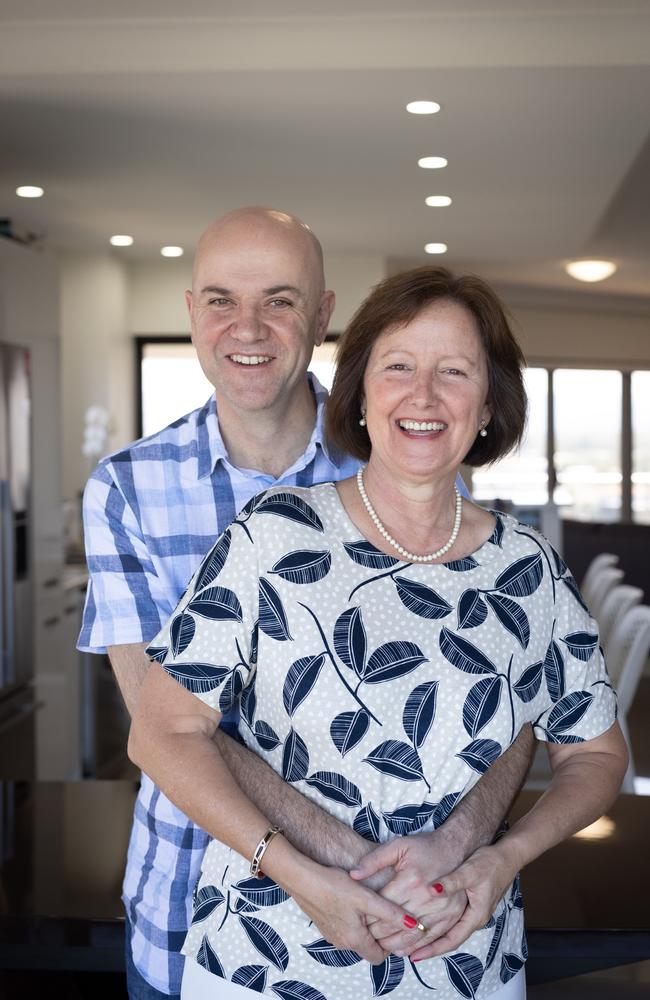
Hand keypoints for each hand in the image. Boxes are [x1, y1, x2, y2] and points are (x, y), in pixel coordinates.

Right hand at [289, 862, 410, 963]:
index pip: (379, 957)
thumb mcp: (366, 898)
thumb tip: (414, 925)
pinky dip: (351, 919)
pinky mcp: (323, 923)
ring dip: (364, 924)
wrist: (300, 877)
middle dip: (378, 933)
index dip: (390, 944)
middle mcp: (341, 942)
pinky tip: (350, 899)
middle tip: (384, 910)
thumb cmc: (333, 886)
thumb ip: (390, 913)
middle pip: (367, 947)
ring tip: (369, 902)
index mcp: (354, 940)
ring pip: (355, 936)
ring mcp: (330, 934)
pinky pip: (343, 928)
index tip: (394, 925)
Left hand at [349, 831, 467, 956]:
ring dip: (395, 945)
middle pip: (396, 924)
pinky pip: (432, 940)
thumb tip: (354, 875)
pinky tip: (403, 951)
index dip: (368, 916)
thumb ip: (374, 860)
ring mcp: (440, 909)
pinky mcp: (451, 917)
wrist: (455, 848)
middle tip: (364, 937)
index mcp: (410, 880)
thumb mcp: (398, 846)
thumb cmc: (425, 847)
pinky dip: (416, 949)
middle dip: (377, 934)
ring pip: (413, 937)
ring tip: (380, 947)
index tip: (358, 920)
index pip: (383, 906)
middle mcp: (426, 897)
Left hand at [407, 843, 518, 961]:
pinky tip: (426, 922)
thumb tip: (431, 890)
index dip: (433, 949)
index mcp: (476, 916)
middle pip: (449, 940)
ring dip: (433, 937)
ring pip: (450, 931)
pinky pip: (453, 922)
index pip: (451, 940)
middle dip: (429, 947)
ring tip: (412, 941)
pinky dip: (438, 925)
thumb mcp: (470, 871)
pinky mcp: (471, 905)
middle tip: (406, 952)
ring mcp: (473, 913)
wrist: (507, 856)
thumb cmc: (490, 863)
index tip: (414, 956)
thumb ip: (451, 882)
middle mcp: (475, 919)